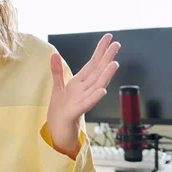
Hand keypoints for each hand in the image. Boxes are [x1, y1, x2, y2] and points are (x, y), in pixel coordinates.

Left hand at [47, 33, 120, 158]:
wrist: (58, 133)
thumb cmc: (60, 111)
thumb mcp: (57, 88)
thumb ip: (57, 71)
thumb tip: (54, 53)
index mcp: (79, 83)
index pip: (92, 64)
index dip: (100, 51)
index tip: (108, 38)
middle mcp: (84, 90)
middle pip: (97, 72)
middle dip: (106, 58)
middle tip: (117, 44)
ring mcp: (82, 101)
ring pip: (95, 86)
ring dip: (105, 75)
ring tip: (114, 63)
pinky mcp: (75, 112)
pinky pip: (86, 104)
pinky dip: (94, 97)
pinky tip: (102, 91)